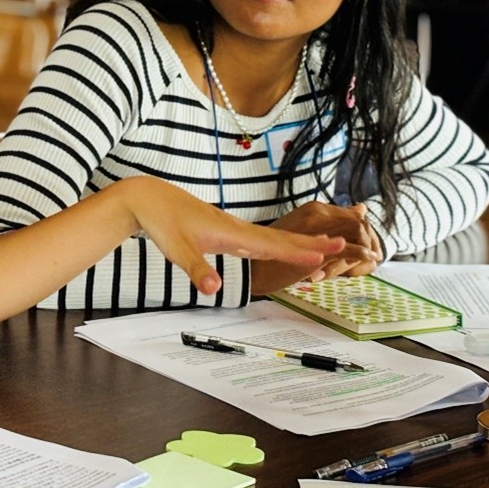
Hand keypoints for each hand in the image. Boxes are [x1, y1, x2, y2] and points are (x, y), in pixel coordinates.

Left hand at [120, 177, 345, 296]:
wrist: (146, 198)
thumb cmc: (161, 221)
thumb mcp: (176, 249)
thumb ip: (197, 270)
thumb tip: (215, 289)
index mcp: (230, 232)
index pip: (272, 244)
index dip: (299, 251)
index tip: (326, 253)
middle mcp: (236, 228)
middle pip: (280, 237)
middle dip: (310, 243)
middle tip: (341, 244)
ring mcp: (231, 228)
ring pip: (272, 237)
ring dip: (297, 242)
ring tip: (321, 246)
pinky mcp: (224, 230)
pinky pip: (259, 239)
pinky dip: (277, 244)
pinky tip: (280, 248)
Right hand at [268, 202, 380, 281]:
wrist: (255, 268)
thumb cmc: (279, 253)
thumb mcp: (308, 233)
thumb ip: (335, 222)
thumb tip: (362, 206)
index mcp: (314, 209)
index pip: (351, 215)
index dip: (364, 231)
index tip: (368, 246)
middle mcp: (316, 213)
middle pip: (357, 222)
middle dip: (370, 239)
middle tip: (374, 255)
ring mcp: (316, 230)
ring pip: (356, 233)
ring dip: (366, 247)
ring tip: (370, 260)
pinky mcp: (316, 249)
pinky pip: (348, 250)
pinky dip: (361, 255)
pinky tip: (368, 259)